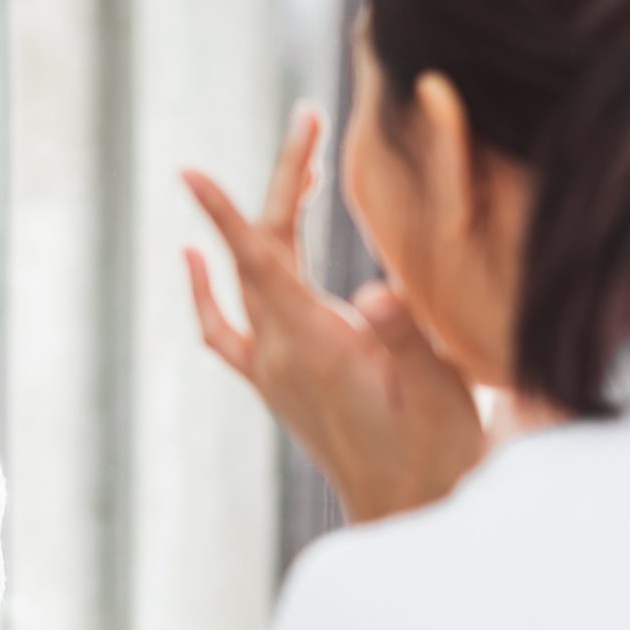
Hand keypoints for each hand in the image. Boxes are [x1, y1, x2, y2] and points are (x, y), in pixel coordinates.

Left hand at [183, 103, 486, 523]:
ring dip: (263, 221)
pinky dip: (207, 291)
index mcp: (315, 345)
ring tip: (301, 170)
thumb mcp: (438, 387)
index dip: (226, 212)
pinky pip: (224, 330)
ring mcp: (271, 369)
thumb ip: (402, 334)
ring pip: (249, 280)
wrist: (407, 510)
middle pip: (258, 253)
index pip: (261, 262)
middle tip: (310, 119)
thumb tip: (375, 292)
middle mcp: (280, 353)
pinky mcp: (276, 383)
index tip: (191, 172)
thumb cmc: (434, 449)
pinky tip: (192, 259)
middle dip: (282, 181)